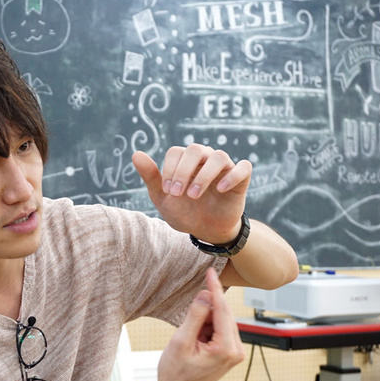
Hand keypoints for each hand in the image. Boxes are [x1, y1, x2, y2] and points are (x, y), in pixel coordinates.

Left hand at [132, 145, 251, 243]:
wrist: (205, 230)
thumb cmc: (184, 211)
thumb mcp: (163, 197)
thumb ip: (151, 176)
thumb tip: (135, 153)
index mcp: (185, 161)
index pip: (176, 152)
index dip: (170, 169)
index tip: (167, 191)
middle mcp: (205, 159)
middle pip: (195, 149)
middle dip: (183, 171)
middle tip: (178, 194)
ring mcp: (224, 168)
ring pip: (219, 156)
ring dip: (204, 175)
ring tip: (194, 195)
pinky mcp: (240, 179)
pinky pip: (244, 168)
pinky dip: (233, 175)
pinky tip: (221, 189)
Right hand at [154, 268, 244, 380]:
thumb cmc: (175, 373)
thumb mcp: (181, 340)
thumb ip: (195, 315)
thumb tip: (205, 294)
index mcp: (226, 348)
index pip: (222, 309)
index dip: (215, 288)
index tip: (210, 271)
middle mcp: (236, 351)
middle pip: (222, 314)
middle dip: (205, 311)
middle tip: (187, 324)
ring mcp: (234, 353)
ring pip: (220, 321)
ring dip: (204, 321)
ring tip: (188, 338)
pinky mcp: (229, 353)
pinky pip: (219, 329)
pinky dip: (206, 327)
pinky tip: (194, 339)